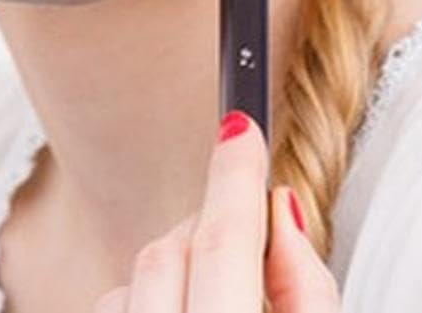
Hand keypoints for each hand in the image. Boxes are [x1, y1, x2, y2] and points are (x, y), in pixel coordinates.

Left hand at [96, 112, 339, 311]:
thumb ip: (308, 292)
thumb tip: (284, 211)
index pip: (224, 244)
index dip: (235, 177)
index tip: (242, 127)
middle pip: (171, 252)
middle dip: (210, 227)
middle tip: (253, 233)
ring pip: (137, 275)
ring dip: (178, 266)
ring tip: (224, 298)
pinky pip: (112, 305)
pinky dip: (147, 298)